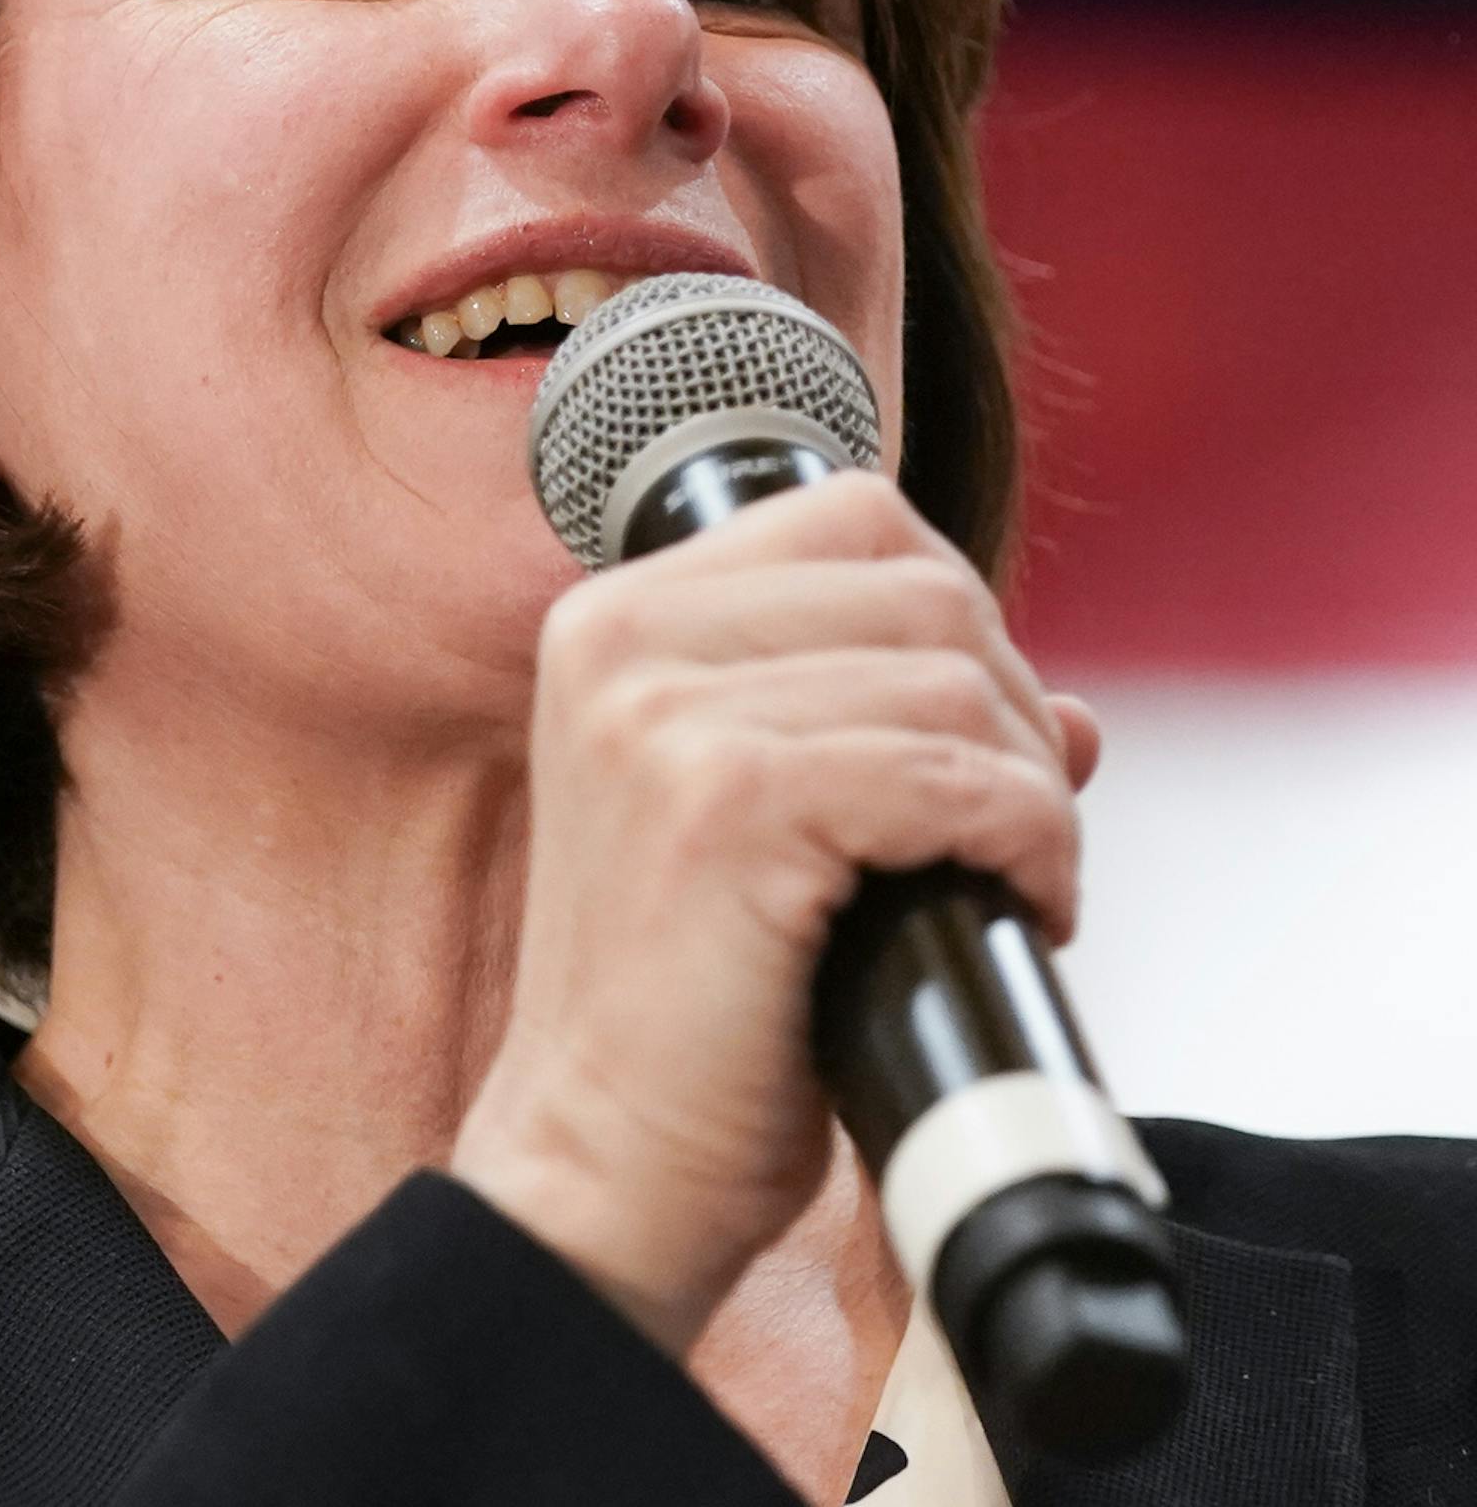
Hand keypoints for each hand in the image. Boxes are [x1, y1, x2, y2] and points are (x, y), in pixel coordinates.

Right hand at [449, 471, 1096, 1359]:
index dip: (956, 614)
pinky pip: (951, 774)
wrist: (599, 1161)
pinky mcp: (724, 801)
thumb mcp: (755, 821)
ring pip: (953, 677)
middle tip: (1009, 828)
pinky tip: (1018, 904)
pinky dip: (1027, 840)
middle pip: (922, 584)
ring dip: (1029, 786)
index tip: (971, 735)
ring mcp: (662, 712)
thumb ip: (878, 726)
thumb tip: (1074, 714)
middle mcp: (623, 636)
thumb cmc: (686, 1007)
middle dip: (1010, 706)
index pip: (853, 514)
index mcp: (615, 617)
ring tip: (1010, 877)